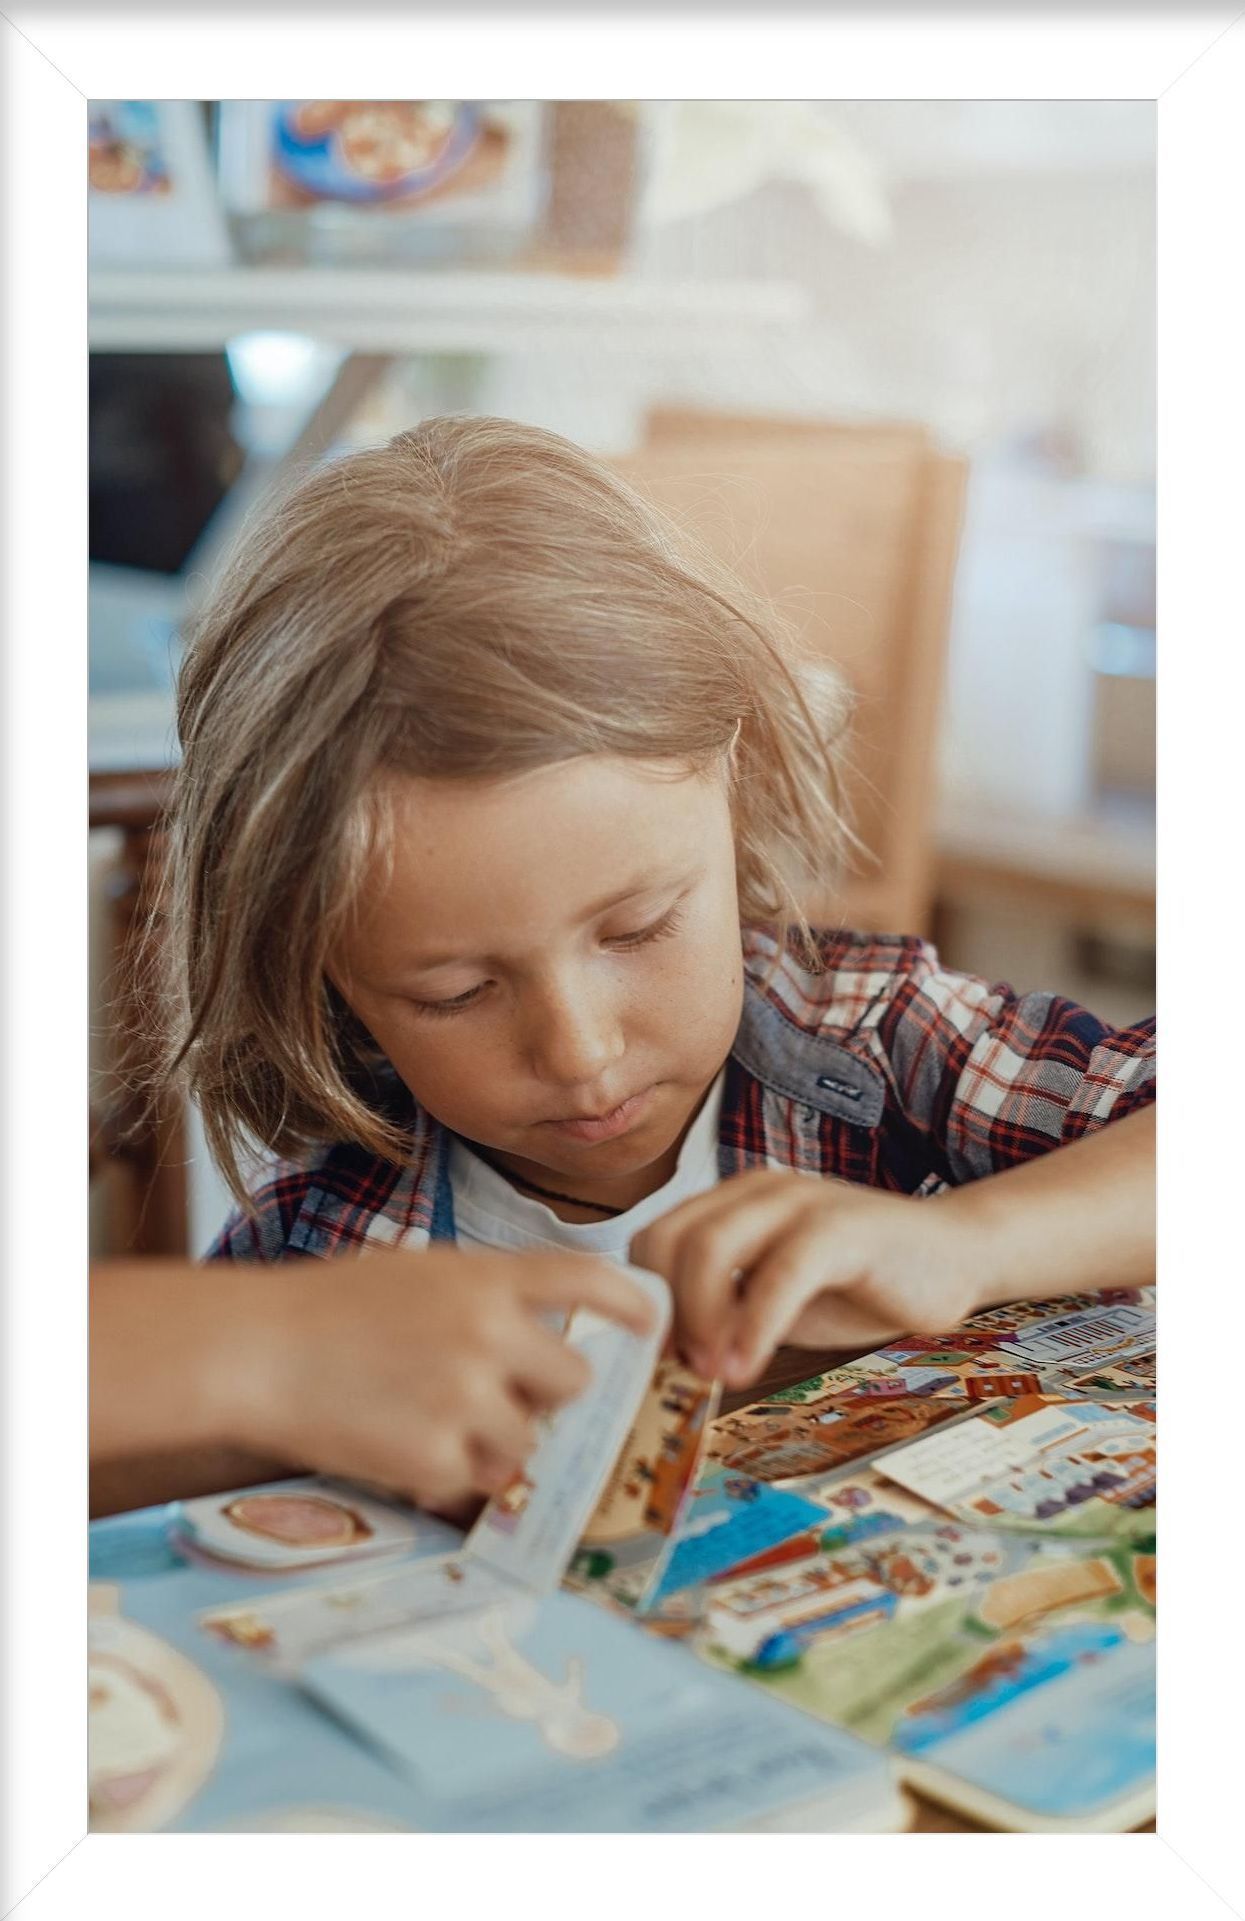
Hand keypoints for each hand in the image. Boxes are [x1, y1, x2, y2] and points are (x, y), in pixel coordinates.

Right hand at [232, 1247, 656, 1510]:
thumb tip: (547, 1334)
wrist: (254, 1351)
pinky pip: (474, 1482)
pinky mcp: (437, 1458)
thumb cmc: (327, 1310)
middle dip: (548, 1393)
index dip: (631, 1302)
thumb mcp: (417, 1275)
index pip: (588, 1279)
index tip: (651, 1322)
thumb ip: (485, 1297)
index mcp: (485, 1279)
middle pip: (575, 1379)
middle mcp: (489, 1334)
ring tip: (432, 1419)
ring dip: (497, 1441)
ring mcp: (466, 1399)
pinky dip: (446, 1474)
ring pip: (530, 1441)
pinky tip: (399, 1443)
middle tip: (500, 1393)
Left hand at [630, 1170, 984, 1389]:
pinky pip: (781, 1272)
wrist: (955, 1257)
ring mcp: (801, 1201)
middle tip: (684, 1368)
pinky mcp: (843, 1227)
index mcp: (734, 1202)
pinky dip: (754, 1325)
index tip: (659, 1357)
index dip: (647, 1300)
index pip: (655, 1238)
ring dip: (700, 1319)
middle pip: (671, 1239)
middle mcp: (758, 1191)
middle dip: (667, 1311)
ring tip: (715, 1371)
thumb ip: (725, 1314)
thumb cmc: (859, 1284)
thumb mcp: (776, 1300)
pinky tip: (749, 1366)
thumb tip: (667, 1356)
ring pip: (711, 1246)